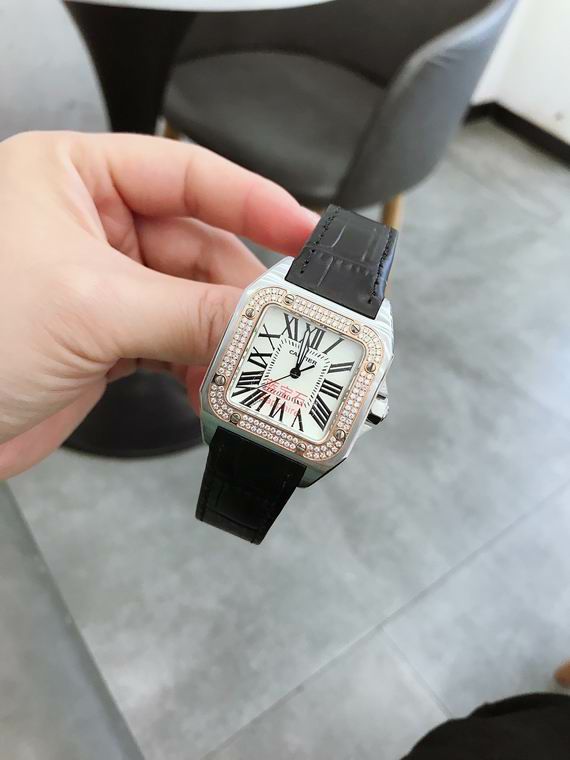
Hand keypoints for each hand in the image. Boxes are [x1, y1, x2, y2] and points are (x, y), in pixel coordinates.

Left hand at [0, 131, 318, 477]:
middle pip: (197, 247)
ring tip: (248, 368)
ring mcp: (103, 284)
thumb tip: (268, 320)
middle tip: (283, 327)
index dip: (251, 199)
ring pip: (191, 302)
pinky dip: (200, 366)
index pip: (184, 173)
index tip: (305, 229)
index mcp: (71, 178)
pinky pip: (175, 342)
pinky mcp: (108, 336)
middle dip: (239, 294)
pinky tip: (213, 388)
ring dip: (222, 338)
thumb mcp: (91, 308)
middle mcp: (90, 224)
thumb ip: (189, 312)